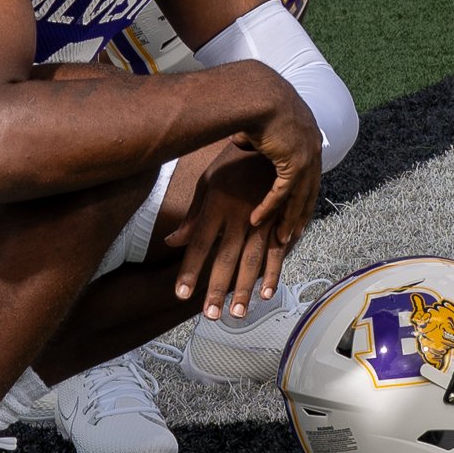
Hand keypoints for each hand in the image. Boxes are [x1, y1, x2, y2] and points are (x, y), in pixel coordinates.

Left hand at [162, 144, 289, 320]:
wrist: (273, 136)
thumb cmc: (234, 161)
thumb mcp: (209, 181)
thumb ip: (193, 215)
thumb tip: (172, 241)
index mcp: (218, 203)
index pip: (200, 242)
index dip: (190, 269)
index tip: (181, 294)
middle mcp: (239, 213)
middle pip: (226, 256)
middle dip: (217, 288)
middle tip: (211, 316)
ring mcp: (263, 217)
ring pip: (252, 259)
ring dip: (245, 289)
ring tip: (237, 314)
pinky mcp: (281, 219)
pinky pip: (277, 250)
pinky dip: (272, 273)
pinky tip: (265, 293)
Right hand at [237, 73, 324, 254]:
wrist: (258, 91)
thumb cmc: (253, 100)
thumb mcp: (257, 123)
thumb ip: (252, 139)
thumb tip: (239, 141)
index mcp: (307, 134)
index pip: (308, 172)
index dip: (301, 193)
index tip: (296, 210)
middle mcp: (312, 146)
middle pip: (309, 189)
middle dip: (300, 214)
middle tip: (293, 234)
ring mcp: (307, 156)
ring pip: (299, 197)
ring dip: (287, 219)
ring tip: (279, 240)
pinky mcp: (294, 163)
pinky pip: (281, 193)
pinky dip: (268, 208)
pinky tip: (256, 220)